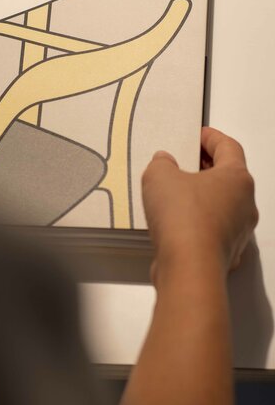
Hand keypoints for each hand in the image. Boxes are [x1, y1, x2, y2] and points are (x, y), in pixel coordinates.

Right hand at [142, 127, 258, 279]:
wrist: (188, 269)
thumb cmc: (183, 219)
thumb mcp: (160, 176)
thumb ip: (161, 163)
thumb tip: (164, 163)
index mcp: (237, 178)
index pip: (229, 147)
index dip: (211, 138)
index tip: (198, 135)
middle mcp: (245, 204)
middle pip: (228, 177)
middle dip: (205, 167)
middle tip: (183, 162)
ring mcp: (238, 232)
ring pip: (222, 205)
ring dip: (201, 197)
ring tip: (174, 194)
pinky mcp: (226, 253)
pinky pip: (213, 230)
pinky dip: (198, 223)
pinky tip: (176, 222)